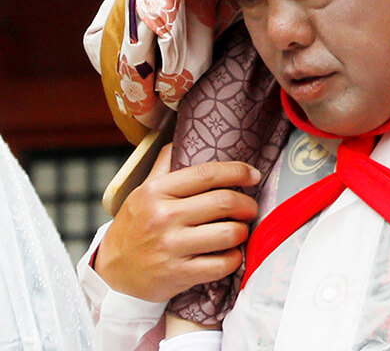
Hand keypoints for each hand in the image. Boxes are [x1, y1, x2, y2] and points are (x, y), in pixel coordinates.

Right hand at [94, 145, 260, 300]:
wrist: (112, 271)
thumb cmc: (134, 226)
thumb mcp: (143, 191)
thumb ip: (164, 165)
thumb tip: (179, 138)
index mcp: (157, 191)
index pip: (207, 174)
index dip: (236, 171)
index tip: (253, 175)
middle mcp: (164, 217)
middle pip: (224, 202)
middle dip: (247, 204)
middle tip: (250, 207)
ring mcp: (171, 247)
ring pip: (228, 233)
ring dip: (242, 231)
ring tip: (240, 230)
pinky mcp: (178, 275)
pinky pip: (221, 265)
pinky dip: (234, 258)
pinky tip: (231, 254)